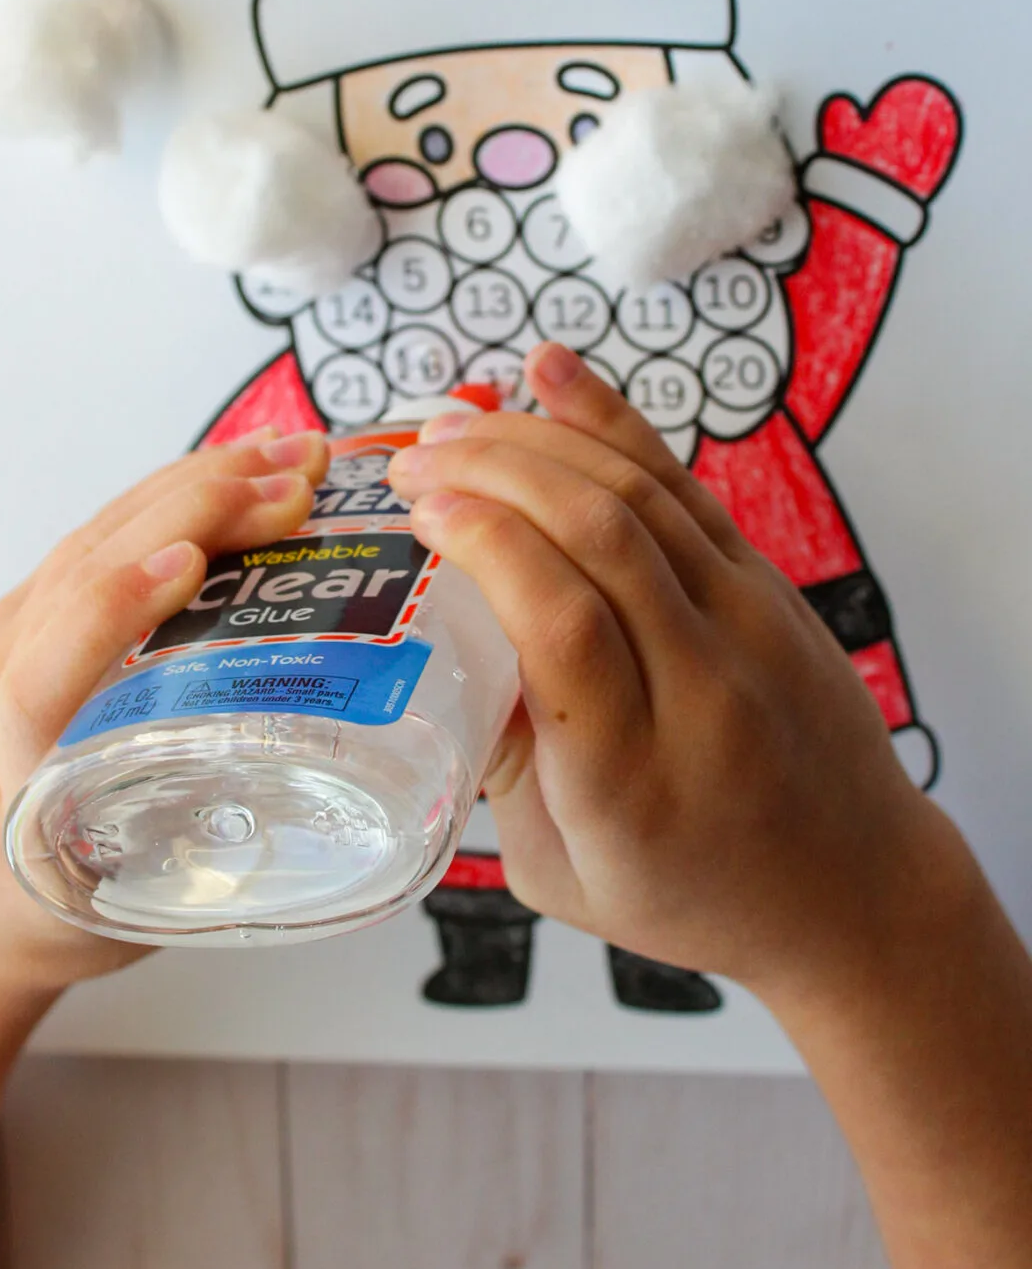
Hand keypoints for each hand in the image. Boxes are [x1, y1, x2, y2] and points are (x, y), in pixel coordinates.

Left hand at [0, 430, 327, 993]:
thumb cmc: (45, 913)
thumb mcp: (126, 915)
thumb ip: (205, 869)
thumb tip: (323, 814)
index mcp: (8, 783)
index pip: (39, 679)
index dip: (108, 613)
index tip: (184, 568)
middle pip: (75, 576)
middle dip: (188, 512)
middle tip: (293, 482)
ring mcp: (2, 640)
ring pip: (90, 540)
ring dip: (193, 486)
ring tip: (288, 458)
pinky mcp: (24, 612)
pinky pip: (98, 537)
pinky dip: (172, 495)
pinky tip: (238, 470)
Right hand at [389, 345, 947, 995]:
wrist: (852, 888)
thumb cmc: (693, 892)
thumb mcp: (561, 873)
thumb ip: (498, 767)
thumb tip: (438, 644)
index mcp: (632, 778)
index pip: (565, 625)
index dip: (487, 545)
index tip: (421, 510)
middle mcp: (702, 688)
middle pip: (601, 537)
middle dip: (493, 472)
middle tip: (415, 456)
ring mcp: (749, 625)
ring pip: (641, 495)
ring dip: (540, 439)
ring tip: (458, 420)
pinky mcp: (769, 585)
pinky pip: (683, 486)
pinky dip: (613, 423)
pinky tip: (553, 376)